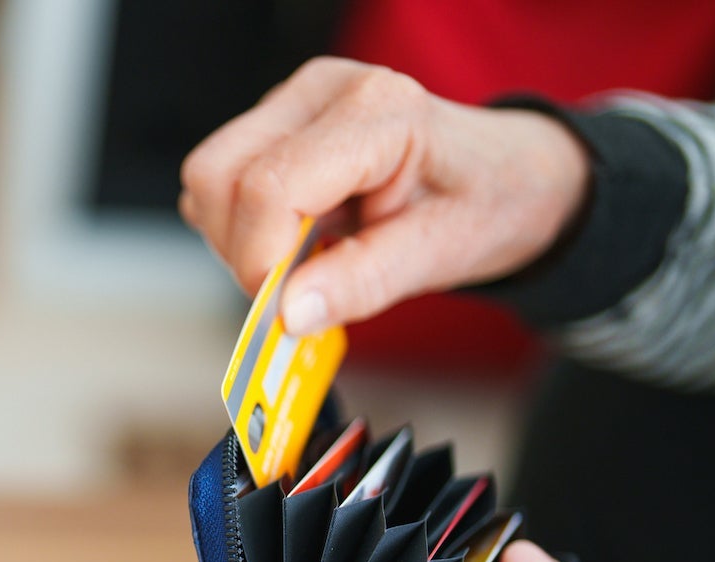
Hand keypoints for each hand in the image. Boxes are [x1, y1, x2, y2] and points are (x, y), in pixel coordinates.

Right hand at [179, 59, 590, 332]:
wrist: (506, 176)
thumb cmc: (485, 202)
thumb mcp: (441, 254)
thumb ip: (363, 282)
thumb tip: (289, 314)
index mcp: (378, 111)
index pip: (271, 186)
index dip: (261, 261)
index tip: (282, 313)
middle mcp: (324, 92)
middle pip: (220, 176)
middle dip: (241, 251)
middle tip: (292, 292)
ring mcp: (293, 104)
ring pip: (208, 179)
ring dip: (237, 241)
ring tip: (303, 261)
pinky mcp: (275, 126)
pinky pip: (220, 184)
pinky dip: (241, 229)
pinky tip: (296, 240)